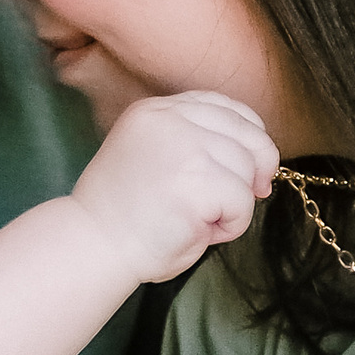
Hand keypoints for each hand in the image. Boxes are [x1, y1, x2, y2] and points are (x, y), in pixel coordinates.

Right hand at [70, 94, 278, 283]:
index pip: (225, 107)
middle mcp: (169, 117)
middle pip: (246, 132)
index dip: (247, 138)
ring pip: (247, 167)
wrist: (94, 247)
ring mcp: (182, 145)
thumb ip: (197, 145)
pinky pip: (242, 200)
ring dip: (237, 203)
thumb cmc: (129, 217)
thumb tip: (261, 161)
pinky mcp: (194, 179)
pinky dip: (233, 224)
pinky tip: (201, 232)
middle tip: (242, 201)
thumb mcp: (159, 159)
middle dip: (255, 169)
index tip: (248, 171)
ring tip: (201, 221)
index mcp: (157, 110)